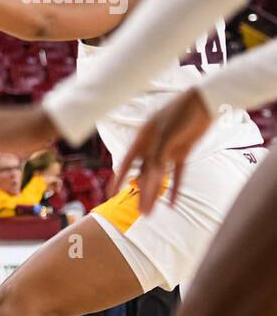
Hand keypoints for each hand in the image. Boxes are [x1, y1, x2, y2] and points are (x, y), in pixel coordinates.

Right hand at [110, 88, 211, 214]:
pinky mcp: (182, 152)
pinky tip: (172, 202)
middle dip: (141, 193)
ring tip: (151, 213)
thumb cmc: (182, 113)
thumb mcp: (167, 135)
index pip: (126, 164)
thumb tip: (149, 178)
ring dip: (155, 194)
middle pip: (143, 174)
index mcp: (142, 139)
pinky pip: (177, 173)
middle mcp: (152, 146)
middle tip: (140, 213)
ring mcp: (167, 149)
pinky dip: (175, 187)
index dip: (118, 180)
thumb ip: (158, 157)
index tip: (111, 195)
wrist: (205, 102)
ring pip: (158, 176)